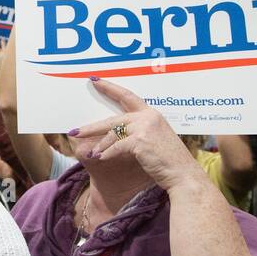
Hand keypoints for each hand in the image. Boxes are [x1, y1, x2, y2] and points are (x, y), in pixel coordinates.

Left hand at [76, 78, 204, 193]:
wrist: (183, 174)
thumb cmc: (169, 160)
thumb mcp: (154, 140)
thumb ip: (138, 132)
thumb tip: (111, 133)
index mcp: (152, 114)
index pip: (127, 96)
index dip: (109, 88)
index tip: (94, 81)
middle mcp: (148, 117)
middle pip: (113, 119)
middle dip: (91, 127)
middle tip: (73, 130)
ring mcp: (144, 128)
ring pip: (112, 135)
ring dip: (100, 146)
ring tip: (90, 154)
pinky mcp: (140, 141)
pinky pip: (116, 147)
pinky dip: (107, 154)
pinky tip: (100, 159)